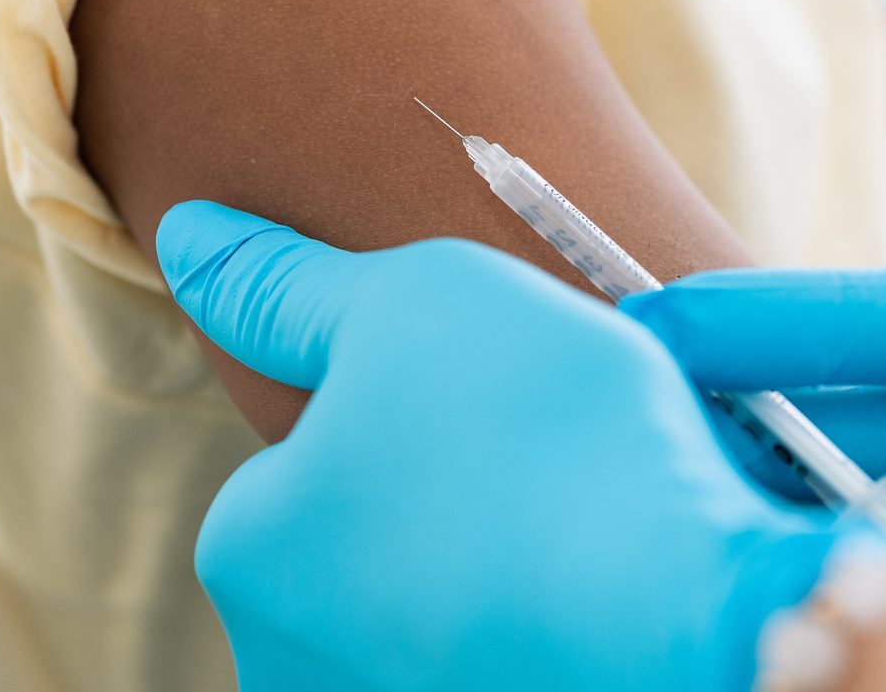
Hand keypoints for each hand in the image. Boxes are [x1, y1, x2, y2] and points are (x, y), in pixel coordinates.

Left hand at [156, 202, 838, 691]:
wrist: (702, 609)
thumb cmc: (544, 437)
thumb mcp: (407, 299)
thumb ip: (280, 281)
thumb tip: (184, 237)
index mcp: (246, 550)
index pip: (304, 457)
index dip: (407, 408)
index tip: (487, 403)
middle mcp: (285, 663)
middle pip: (363, 542)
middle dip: (436, 497)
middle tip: (536, 465)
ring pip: (429, 605)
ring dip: (486, 562)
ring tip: (575, 525)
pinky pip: (491, 651)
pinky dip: (531, 623)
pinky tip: (591, 591)